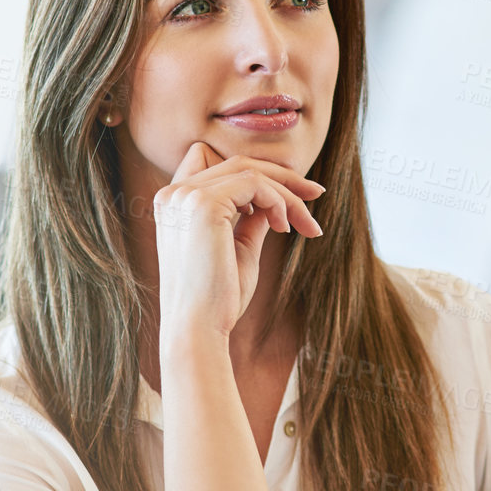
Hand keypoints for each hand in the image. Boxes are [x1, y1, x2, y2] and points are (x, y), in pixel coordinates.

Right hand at [153, 143, 324, 344]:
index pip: (213, 160)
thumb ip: (251, 219)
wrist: (200, 330)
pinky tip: (285, 228)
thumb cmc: (219, 299)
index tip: (291, 190)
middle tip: (317, 193)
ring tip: (305, 225)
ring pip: (250, 171)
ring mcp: (185, 197)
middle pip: (238, 163)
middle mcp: (173, 194)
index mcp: (174, 204)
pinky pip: (254, 184)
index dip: (254, 170)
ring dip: (287, 194)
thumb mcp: (239, 248)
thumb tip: (273, 202)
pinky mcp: (202, 204)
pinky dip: (278, 201)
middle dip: (283, 177)